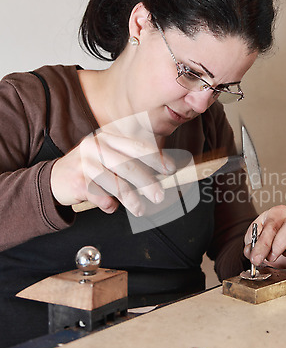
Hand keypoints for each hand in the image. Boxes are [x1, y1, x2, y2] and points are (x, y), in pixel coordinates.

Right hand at [50, 115, 174, 215]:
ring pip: (117, 184)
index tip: (170, 170)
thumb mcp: (107, 157)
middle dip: (148, 183)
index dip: (157, 158)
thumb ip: (129, 161)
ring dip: (132, 200)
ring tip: (139, 209)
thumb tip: (161, 172)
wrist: (53, 179)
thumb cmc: (88, 169)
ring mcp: (85, 162)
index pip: (137, 146)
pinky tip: (110, 206)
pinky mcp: (78, 181)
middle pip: (129, 166)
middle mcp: (96, 146)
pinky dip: (109, 205)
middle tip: (159, 196)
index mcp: (108, 138)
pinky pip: (101, 197)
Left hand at [244, 205, 285, 267]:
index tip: (256, 257)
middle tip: (270, 256)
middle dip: (279, 246)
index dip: (263, 244)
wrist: (271, 244)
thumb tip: (251, 252)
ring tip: (284, 256)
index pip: (272, 226)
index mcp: (277, 213)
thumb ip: (251, 245)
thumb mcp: (253, 237)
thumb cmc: (264, 237)